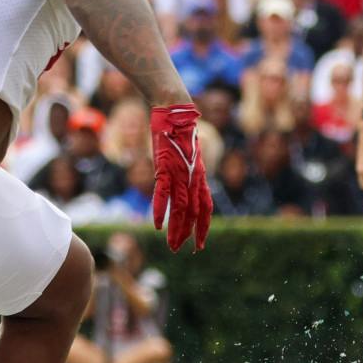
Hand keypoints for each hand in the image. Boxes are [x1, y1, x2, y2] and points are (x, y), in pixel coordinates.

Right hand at [149, 103, 212, 251]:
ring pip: (180, 208)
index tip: (199, 244)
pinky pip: (163, 194)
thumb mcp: (187, 158)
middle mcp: (193, 178)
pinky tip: (157, 225)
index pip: (205, 208)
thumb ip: (187, 175)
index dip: (203, 227)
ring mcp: (179, 173)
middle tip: (182, 250)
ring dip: (175, 229)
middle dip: (188, 234)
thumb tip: (183, 189)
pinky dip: (160, 210)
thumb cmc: (180, 135)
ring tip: (172, 245)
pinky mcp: (164, 168)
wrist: (175, 112)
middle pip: (193, 212)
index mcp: (200, 177)